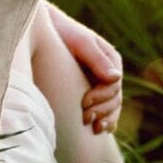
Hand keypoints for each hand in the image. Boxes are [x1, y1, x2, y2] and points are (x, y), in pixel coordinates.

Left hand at [52, 9, 123, 133]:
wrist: (46, 31)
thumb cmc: (63, 34)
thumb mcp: (81, 42)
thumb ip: (97, 58)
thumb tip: (115, 78)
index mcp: (111, 61)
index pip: (113, 86)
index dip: (101, 97)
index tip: (84, 103)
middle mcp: (108, 75)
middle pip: (115, 100)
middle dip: (103, 111)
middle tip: (85, 118)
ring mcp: (100, 86)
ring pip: (111, 108)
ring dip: (105, 119)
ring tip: (94, 128)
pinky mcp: (91, 94)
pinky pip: (104, 111)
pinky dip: (105, 121)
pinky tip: (98, 130)